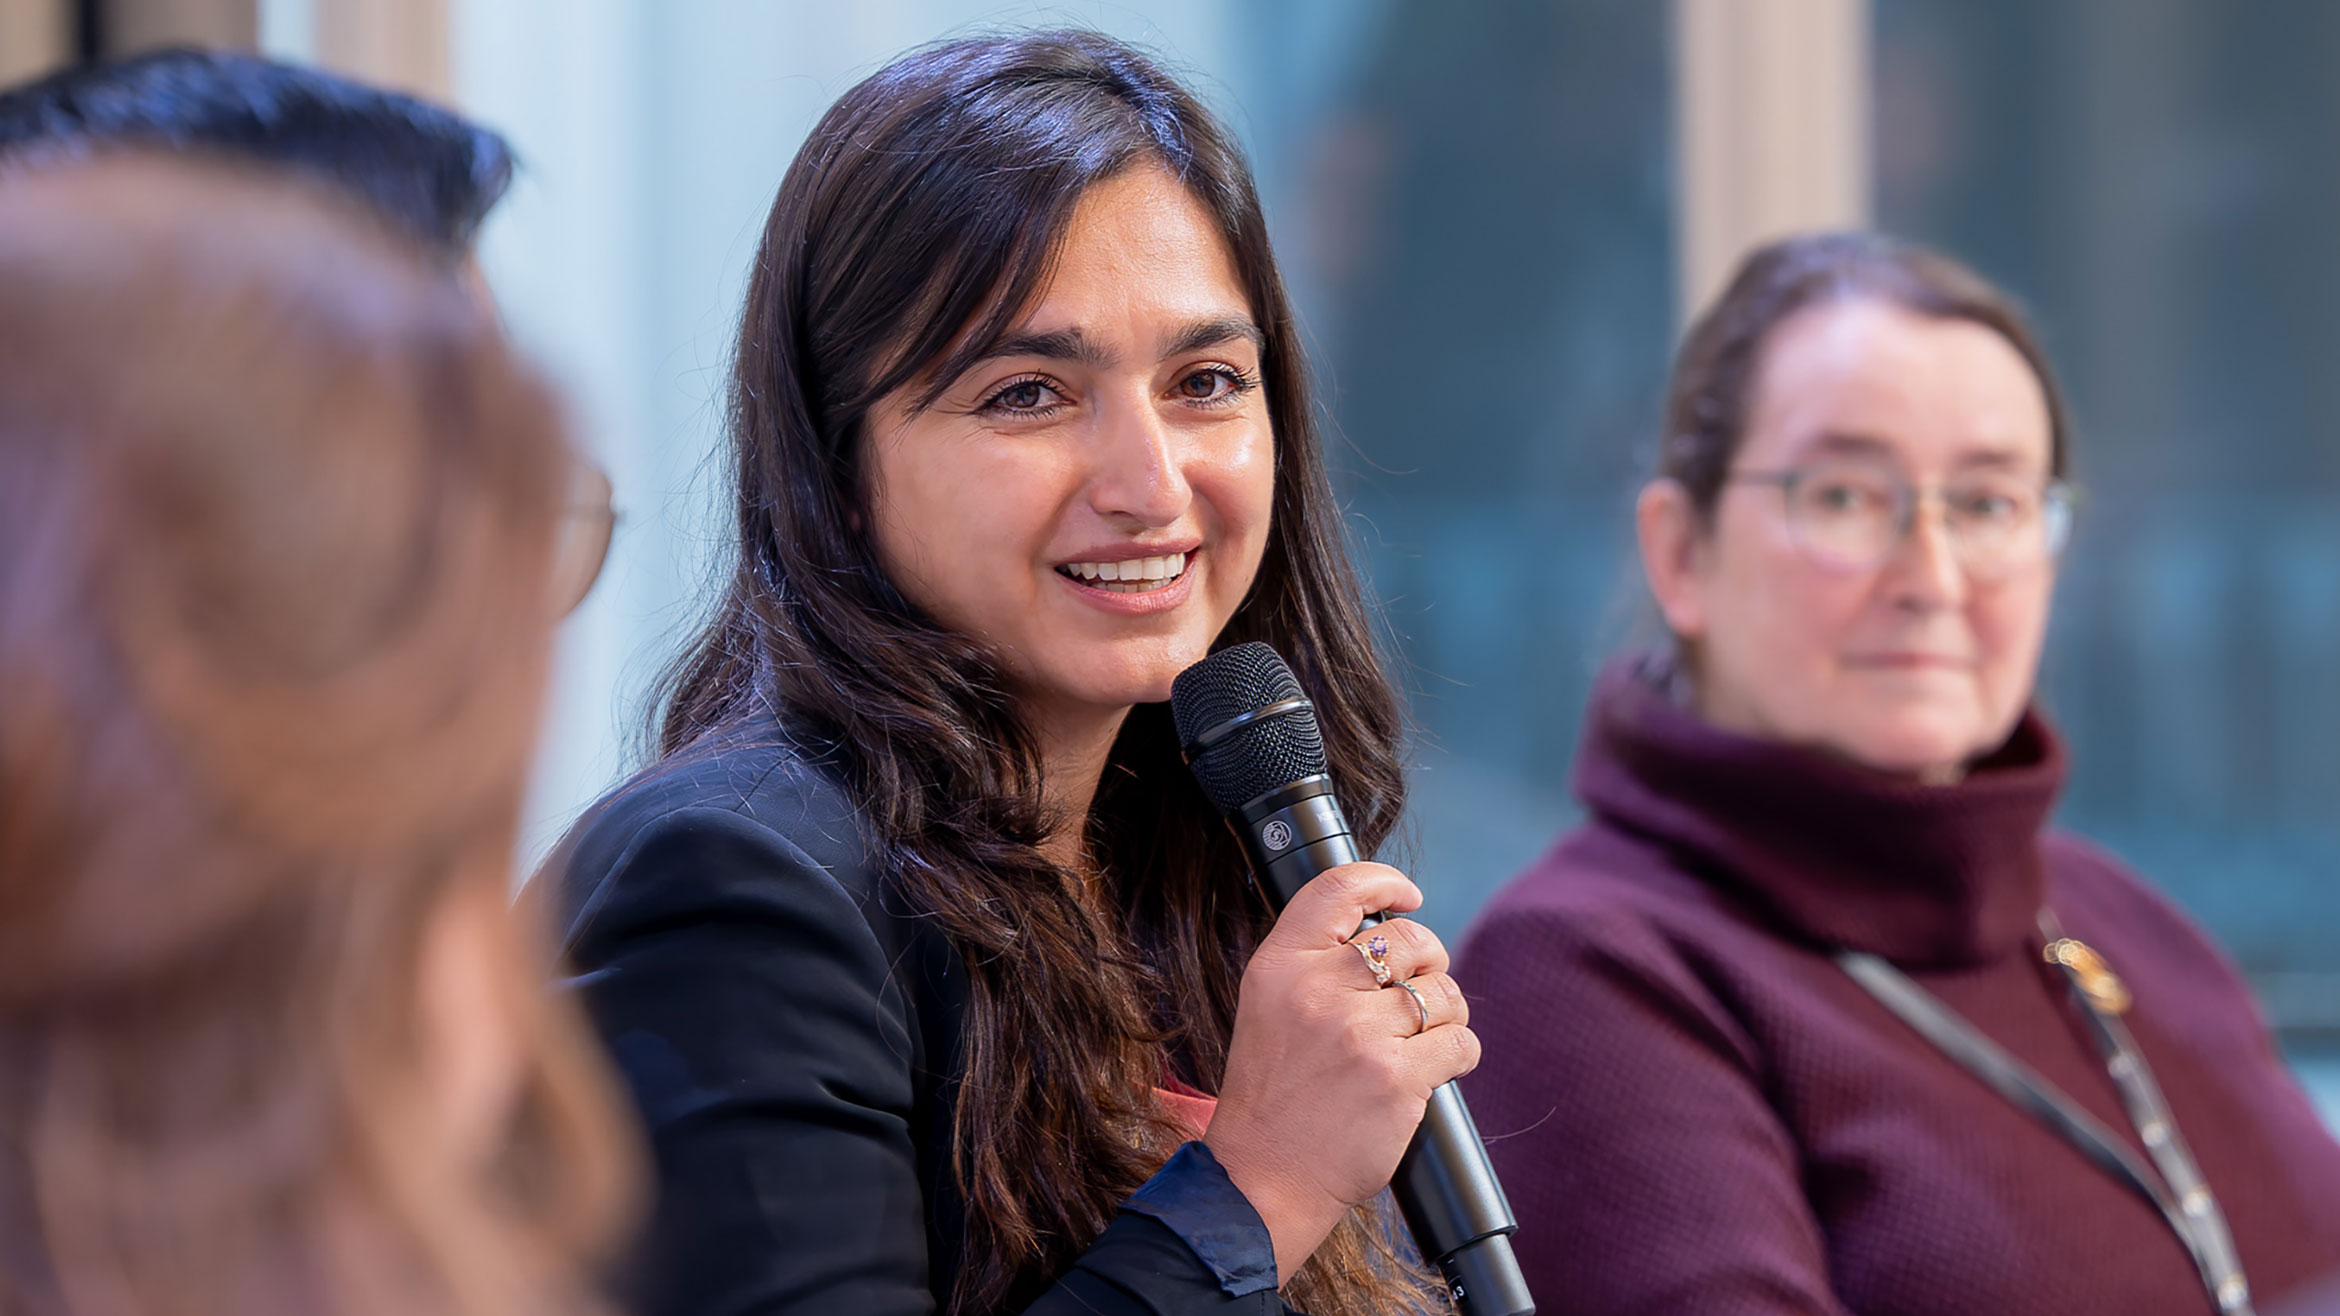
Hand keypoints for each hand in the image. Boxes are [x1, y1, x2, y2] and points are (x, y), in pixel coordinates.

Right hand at [1203, 861, 1478, 1282]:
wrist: (1264, 1175)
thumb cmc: (1274, 1093)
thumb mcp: (1269, 1006)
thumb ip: (1316, 962)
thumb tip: (1391, 930)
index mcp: (1281, 965)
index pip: (1340, 888)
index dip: (1385, 881)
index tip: (1409, 895)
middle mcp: (1318, 990)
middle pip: (1410, 939)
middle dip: (1429, 962)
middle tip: (1418, 990)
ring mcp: (1358, 1033)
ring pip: (1443, 992)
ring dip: (1446, 1013)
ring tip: (1422, 1039)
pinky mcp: (1397, 1077)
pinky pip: (1462, 1042)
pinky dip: (1460, 1053)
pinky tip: (1435, 1068)